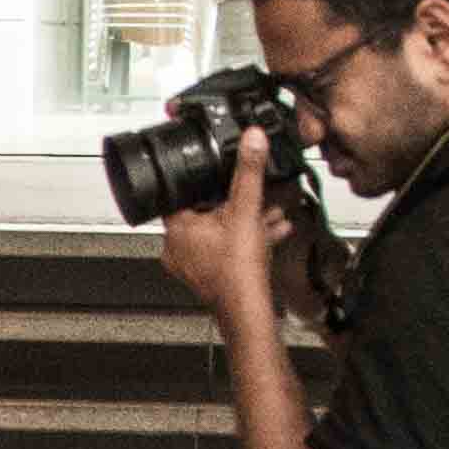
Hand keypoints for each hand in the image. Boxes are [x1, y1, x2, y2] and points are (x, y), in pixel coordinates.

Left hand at [150, 129, 284, 330]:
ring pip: (218, 230)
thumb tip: (251, 139)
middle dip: (233, 199)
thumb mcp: (246, 209)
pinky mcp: (208, 275)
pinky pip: (226, 248)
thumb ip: (249, 171)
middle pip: (203, 210)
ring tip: (269, 209)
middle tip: (251, 192)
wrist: (249, 309)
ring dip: (245, 218)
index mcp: (176, 227)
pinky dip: (246, 238)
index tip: (215, 170)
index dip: (200, 178)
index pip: (179, 191)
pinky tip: (273, 229)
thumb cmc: (237, 269)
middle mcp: (178, 247)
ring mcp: (192, 263)